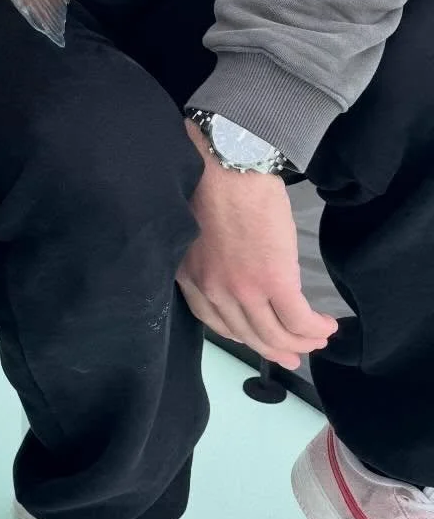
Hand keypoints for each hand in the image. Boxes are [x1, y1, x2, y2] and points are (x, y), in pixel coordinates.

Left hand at [176, 120, 337, 368]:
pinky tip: (327, 325)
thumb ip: (206, 256)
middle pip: (249, 334)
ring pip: (276, 334)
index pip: (216, 322)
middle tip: (293, 355)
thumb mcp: (194, 229)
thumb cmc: (211, 182)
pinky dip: (315, 328)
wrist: (228, 163)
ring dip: (302, 341)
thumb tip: (232, 268)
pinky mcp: (274, 281)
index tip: (258, 339)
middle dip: (274, 349)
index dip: (242, 335)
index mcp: (190, 276)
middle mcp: (214, 290)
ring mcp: (244, 289)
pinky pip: (298, 320)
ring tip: (318, 338)